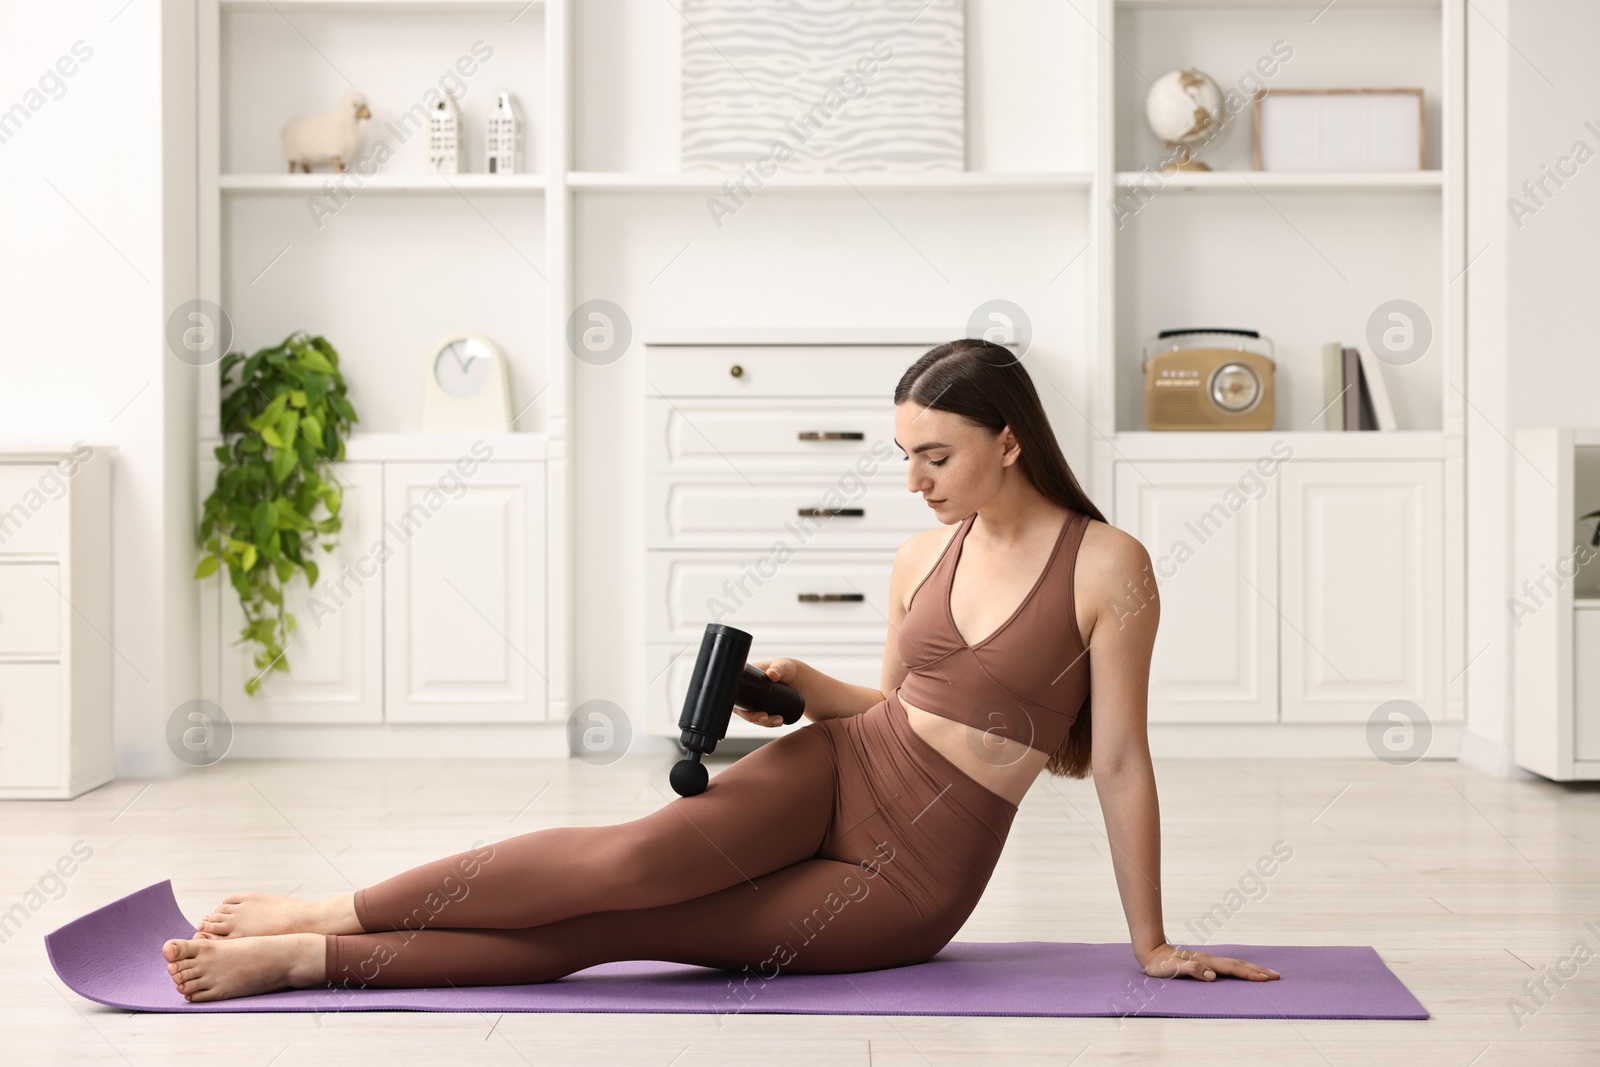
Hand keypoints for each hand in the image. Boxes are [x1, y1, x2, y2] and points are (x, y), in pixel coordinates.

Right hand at [733, 659, 803, 727]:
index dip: (739, 707)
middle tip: (766, 717)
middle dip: (754, 718)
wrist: (798, 678)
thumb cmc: (787, 668)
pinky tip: (777, 723)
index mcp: (744, 679)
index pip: (735, 696)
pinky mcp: (764, 708)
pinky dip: (769, 723)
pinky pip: (762, 719)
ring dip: (764, 722)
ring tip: (779, 720)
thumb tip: (771, 675)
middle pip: (743, 710)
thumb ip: (778, 668)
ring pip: (753, 716)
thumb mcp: (783, 666)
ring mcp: (755, 701)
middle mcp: (747, 691)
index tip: (752, 712)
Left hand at [1139, 943, 1279, 981]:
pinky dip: (1241, 968)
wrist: (1151, 953)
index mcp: (1205, 963)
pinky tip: (1245, 970)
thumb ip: (1191, 971)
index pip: (1232, 969)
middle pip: (1239, 965)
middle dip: (1258, 970)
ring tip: (1267, 973)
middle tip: (1277, 976)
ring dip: (1252, 968)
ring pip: (1235, 964)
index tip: (1265, 978)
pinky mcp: (1205, 963)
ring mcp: (1208, 961)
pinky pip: (1228, 966)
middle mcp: (1209, 960)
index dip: (1249, 974)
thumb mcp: (1172, 970)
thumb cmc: (1160, 965)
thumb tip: (1212, 976)